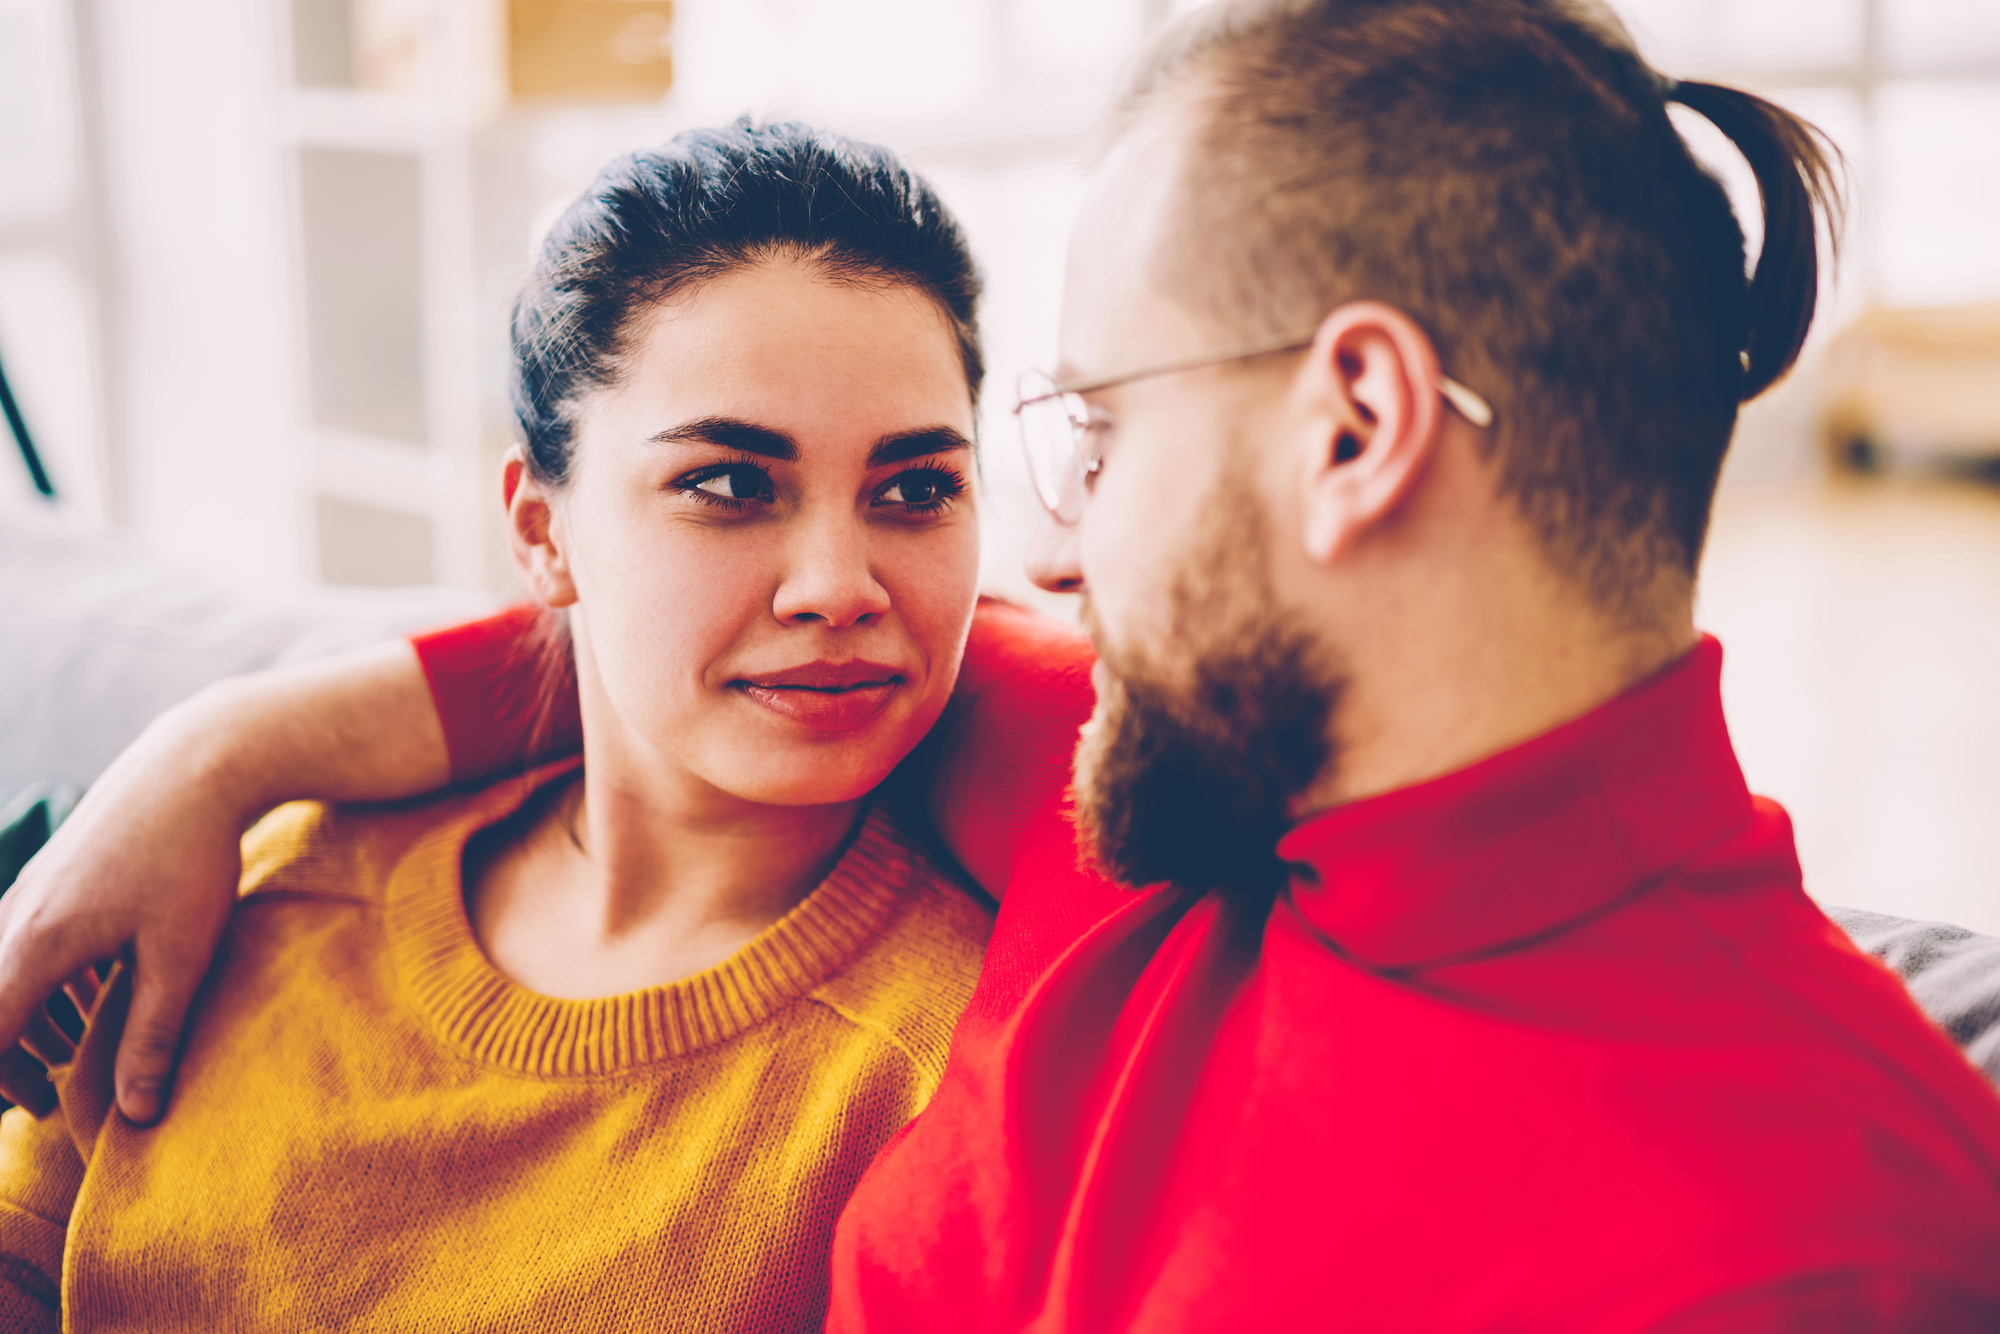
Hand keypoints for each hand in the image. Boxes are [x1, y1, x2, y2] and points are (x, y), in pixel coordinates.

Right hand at [0, 693, 255, 1123]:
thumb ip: (151, 1038)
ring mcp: (30, 891)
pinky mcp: (54, 876)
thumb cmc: (192, 859)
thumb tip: (136, 1115)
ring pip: (6, 974)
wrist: (196, 765)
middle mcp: (16, 918)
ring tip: (73, 1056)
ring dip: (30, 1021)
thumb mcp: (181, 958)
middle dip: (9, 1061)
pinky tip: (94, 997)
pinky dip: (46, 981)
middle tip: (47, 1100)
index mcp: (35, 946)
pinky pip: (27, 943)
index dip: (0, 1081)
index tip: (35, 1111)